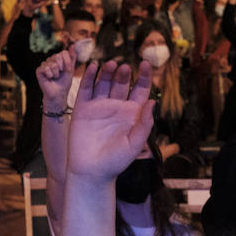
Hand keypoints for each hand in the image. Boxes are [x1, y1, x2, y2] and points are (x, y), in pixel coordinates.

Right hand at [36, 47, 76, 103]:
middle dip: (62, 67)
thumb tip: (73, 45)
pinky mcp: (39, 70)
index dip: (67, 62)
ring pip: (52, 64)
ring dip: (56, 73)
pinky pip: (46, 68)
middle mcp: (50, 60)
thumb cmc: (64, 82)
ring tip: (55, 77)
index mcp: (58, 59)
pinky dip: (50, 75)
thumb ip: (72, 58)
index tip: (67, 70)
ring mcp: (44, 64)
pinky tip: (49, 78)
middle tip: (60, 74)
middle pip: (57, 56)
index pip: (64, 52)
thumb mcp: (70, 69)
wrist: (58, 94)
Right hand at [68, 60, 156, 179]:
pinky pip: (86, 88)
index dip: (144, 76)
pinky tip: (93, 66)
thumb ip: (144, 124)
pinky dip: (89, 77)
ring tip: (111, 64)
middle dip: (124, 73)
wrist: (91, 172)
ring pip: (104, 82)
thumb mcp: (135, 144)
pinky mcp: (83, 109)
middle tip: (124, 68)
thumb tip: (153, 102)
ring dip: (108, 71)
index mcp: (131, 114)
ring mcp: (99, 106)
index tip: (145, 64)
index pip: (140, 89)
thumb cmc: (116, 162)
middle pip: (121, 83)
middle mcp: (116, 107)